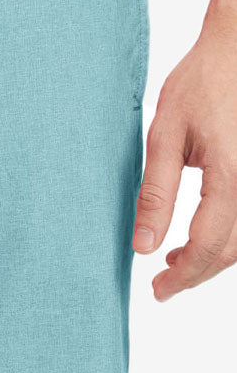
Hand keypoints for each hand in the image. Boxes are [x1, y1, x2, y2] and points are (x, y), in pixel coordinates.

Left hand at [133, 2, 236, 299]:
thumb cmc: (202, 81)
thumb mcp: (164, 135)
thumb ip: (155, 194)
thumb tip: (144, 245)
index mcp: (232, 176)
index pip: (209, 246)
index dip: (184, 276)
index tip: (159, 290)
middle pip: (233, 250)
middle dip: (198, 272)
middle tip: (163, 283)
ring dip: (216, 257)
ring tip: (177, 260)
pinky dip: (230, 235)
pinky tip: (203, 233)